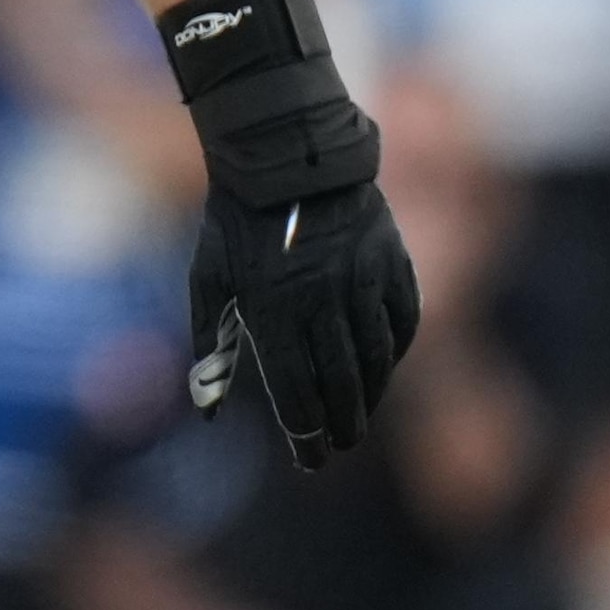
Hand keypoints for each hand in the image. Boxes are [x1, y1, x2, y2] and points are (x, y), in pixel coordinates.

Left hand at [186, 178, 419, 462]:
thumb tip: (207, 410)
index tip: (309, 458)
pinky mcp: (391, 261)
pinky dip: (394, 351)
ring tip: (361, 421)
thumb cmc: (236, 220)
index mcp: (272, 307)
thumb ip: (211, 344)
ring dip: (370, 397)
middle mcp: (321, 299)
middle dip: (340, 426)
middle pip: (339, 383)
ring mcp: (362, 280)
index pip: (295, 391)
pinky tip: (384, 370)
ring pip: (375, 358)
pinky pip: (402, 321)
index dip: (304, 433)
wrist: (284, 151)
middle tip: (337, 448)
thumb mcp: (208, 278)